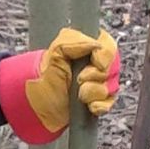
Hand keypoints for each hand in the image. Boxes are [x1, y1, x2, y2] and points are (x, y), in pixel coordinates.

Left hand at [0, 26, 120, 143]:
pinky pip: (109, 103)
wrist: (35, 107)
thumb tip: (96, 44)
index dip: (106, 55)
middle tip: (79, 80)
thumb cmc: (43, 78)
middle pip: (113, 68)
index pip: (108, 46)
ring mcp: (98, 84)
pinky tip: (89, 107)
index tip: (95, 62)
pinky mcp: (97, 102)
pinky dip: (100, 106)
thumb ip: (74, 42)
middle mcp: (95, 65)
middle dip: (97, 77)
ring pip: (112, 86)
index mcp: (86, 48)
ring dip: (95, 92)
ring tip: (79, 95)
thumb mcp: (55, 53)